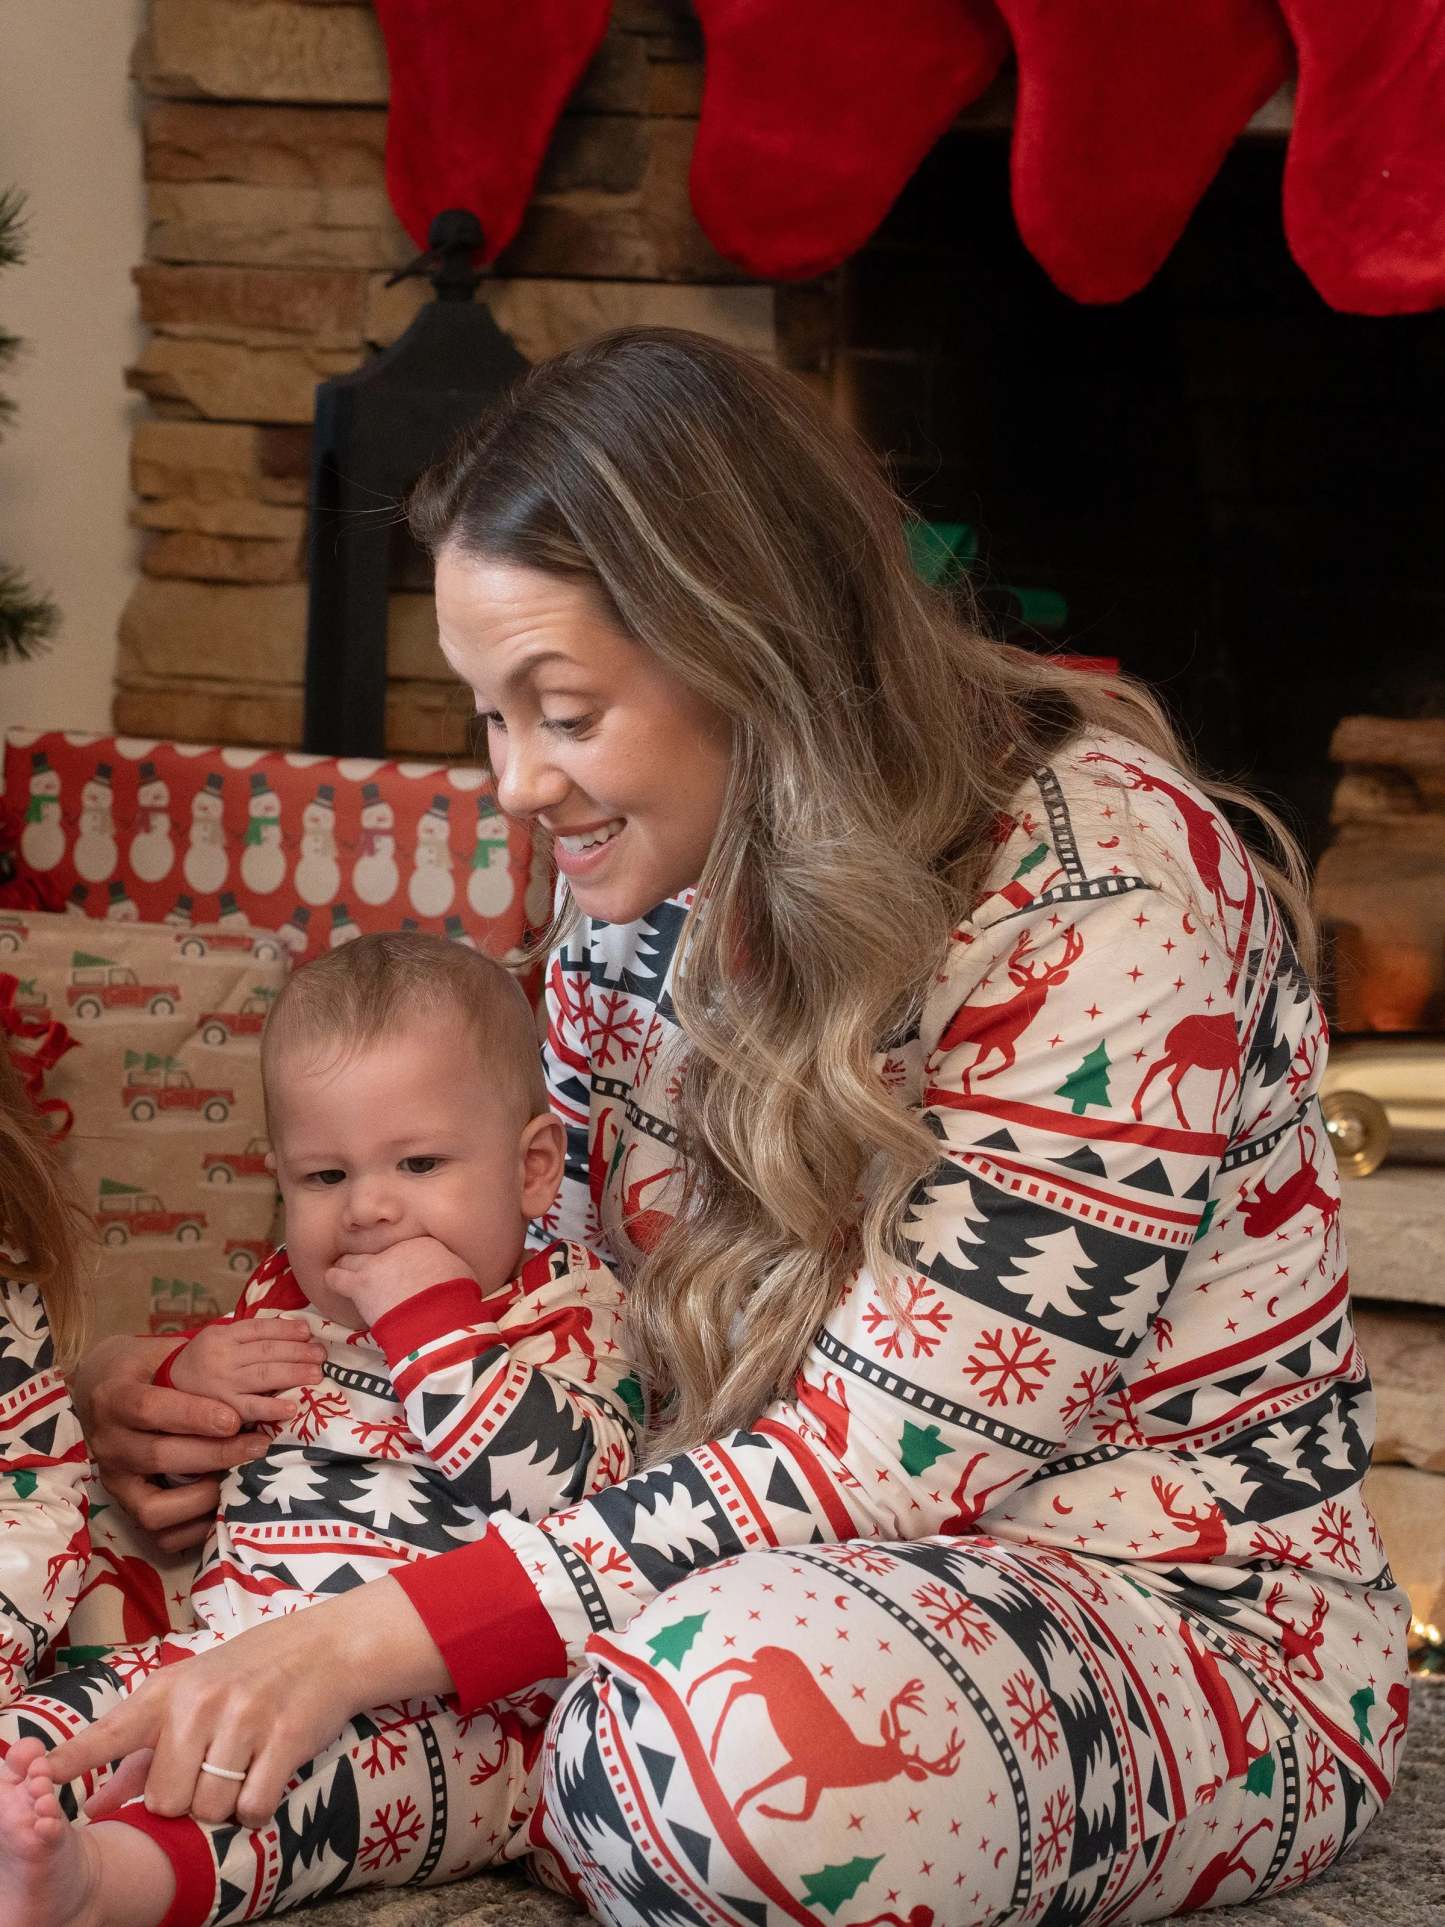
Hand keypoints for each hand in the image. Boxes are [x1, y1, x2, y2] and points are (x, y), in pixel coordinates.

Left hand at [51, 1577, 451, 1828]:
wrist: (328, 1645)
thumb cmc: (252, 1673)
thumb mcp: (193, 1695)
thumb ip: (147, 1751)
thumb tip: (102, 1807)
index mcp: (168, 1692)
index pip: (109, 1733)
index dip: (70, 1762)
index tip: (33, 1778)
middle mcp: (200, 1702)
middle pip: (166, 1801)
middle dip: (187, 1802)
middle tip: (211, 1773)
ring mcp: (243, 1718)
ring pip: (209, 1809)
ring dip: (225, 1807)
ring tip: (242, 1770)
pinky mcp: (285, 1737)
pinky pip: (253, 1808)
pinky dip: (258, 1808)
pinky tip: (267, 1777)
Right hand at [69, 1330, 324, 1551]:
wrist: (100, 1392)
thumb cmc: (142, 1368)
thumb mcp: (158, 1352)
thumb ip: (193, 1359)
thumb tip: (258, 1354)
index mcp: (114, 1397)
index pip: (148, 1407)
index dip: (192, 1415)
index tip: (234, 1418)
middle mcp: (108, 1443)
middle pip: (157, 1456)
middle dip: (213, 1454)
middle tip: (258, 1444)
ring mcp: (114, 1479)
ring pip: (153, 1505)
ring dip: (203, 1496)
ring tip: (241, 1478)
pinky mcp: (125, 1505)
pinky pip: (155, 1531)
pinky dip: (190, 1527)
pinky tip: (223, 1507)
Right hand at [169, 1319, 324, 1419]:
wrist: (164, 1389)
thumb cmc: (201, 1363)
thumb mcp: (217, 1340)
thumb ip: (246, 1335)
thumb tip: (293, 1329)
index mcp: (221, 1335)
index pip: (260, 1328)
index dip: (287, 1329)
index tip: (308, 1332)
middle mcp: (221, 1356)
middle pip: (268, 1351)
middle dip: (299, 1351)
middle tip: (321, 1355)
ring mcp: (222, 1383)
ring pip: (265, 1374)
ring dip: (295, 1373)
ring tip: (317, 1374)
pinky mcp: (221, 1409)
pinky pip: (251, 1407)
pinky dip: (273, 1407)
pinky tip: (292, 1407)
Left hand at [325, 1237, 473, 1326]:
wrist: (437, 1316)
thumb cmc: (456, 1297)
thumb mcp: (461, 1273)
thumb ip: (447, 1266)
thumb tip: (445, 1270)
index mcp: (422, 1243)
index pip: (403, 1246)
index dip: (399, 1258)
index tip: (401, 1269)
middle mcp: (395, 1248)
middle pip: (374, 1247)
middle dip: (373, 1259)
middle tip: (374, 1271)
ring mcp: (375, 1264)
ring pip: (351, 1258)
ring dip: (350, 1267)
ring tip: (349, 1275)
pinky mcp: (359, 1285)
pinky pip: (335, 1277)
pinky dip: (335, 1280)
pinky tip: (334, 1282)